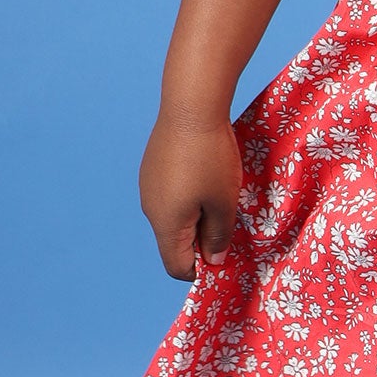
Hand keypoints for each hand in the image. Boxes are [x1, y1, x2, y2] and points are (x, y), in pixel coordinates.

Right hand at [139, 109, 242, 281]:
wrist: (190, 107)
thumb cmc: (211, 158)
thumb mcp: (224, 202)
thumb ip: (219, 236)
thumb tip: (213, 261)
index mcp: (166, 224)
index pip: (177, 267)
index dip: (202, 270)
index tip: (225, 255)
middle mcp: (150, 209)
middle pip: (174, 242)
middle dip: (201, 241)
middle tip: (228, 222)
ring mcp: (148, 187)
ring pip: (173, 217)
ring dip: (196, 217)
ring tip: (219, 195)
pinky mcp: (152, 169)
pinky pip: (169, 195)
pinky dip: (187, 196)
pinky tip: (205, 175)